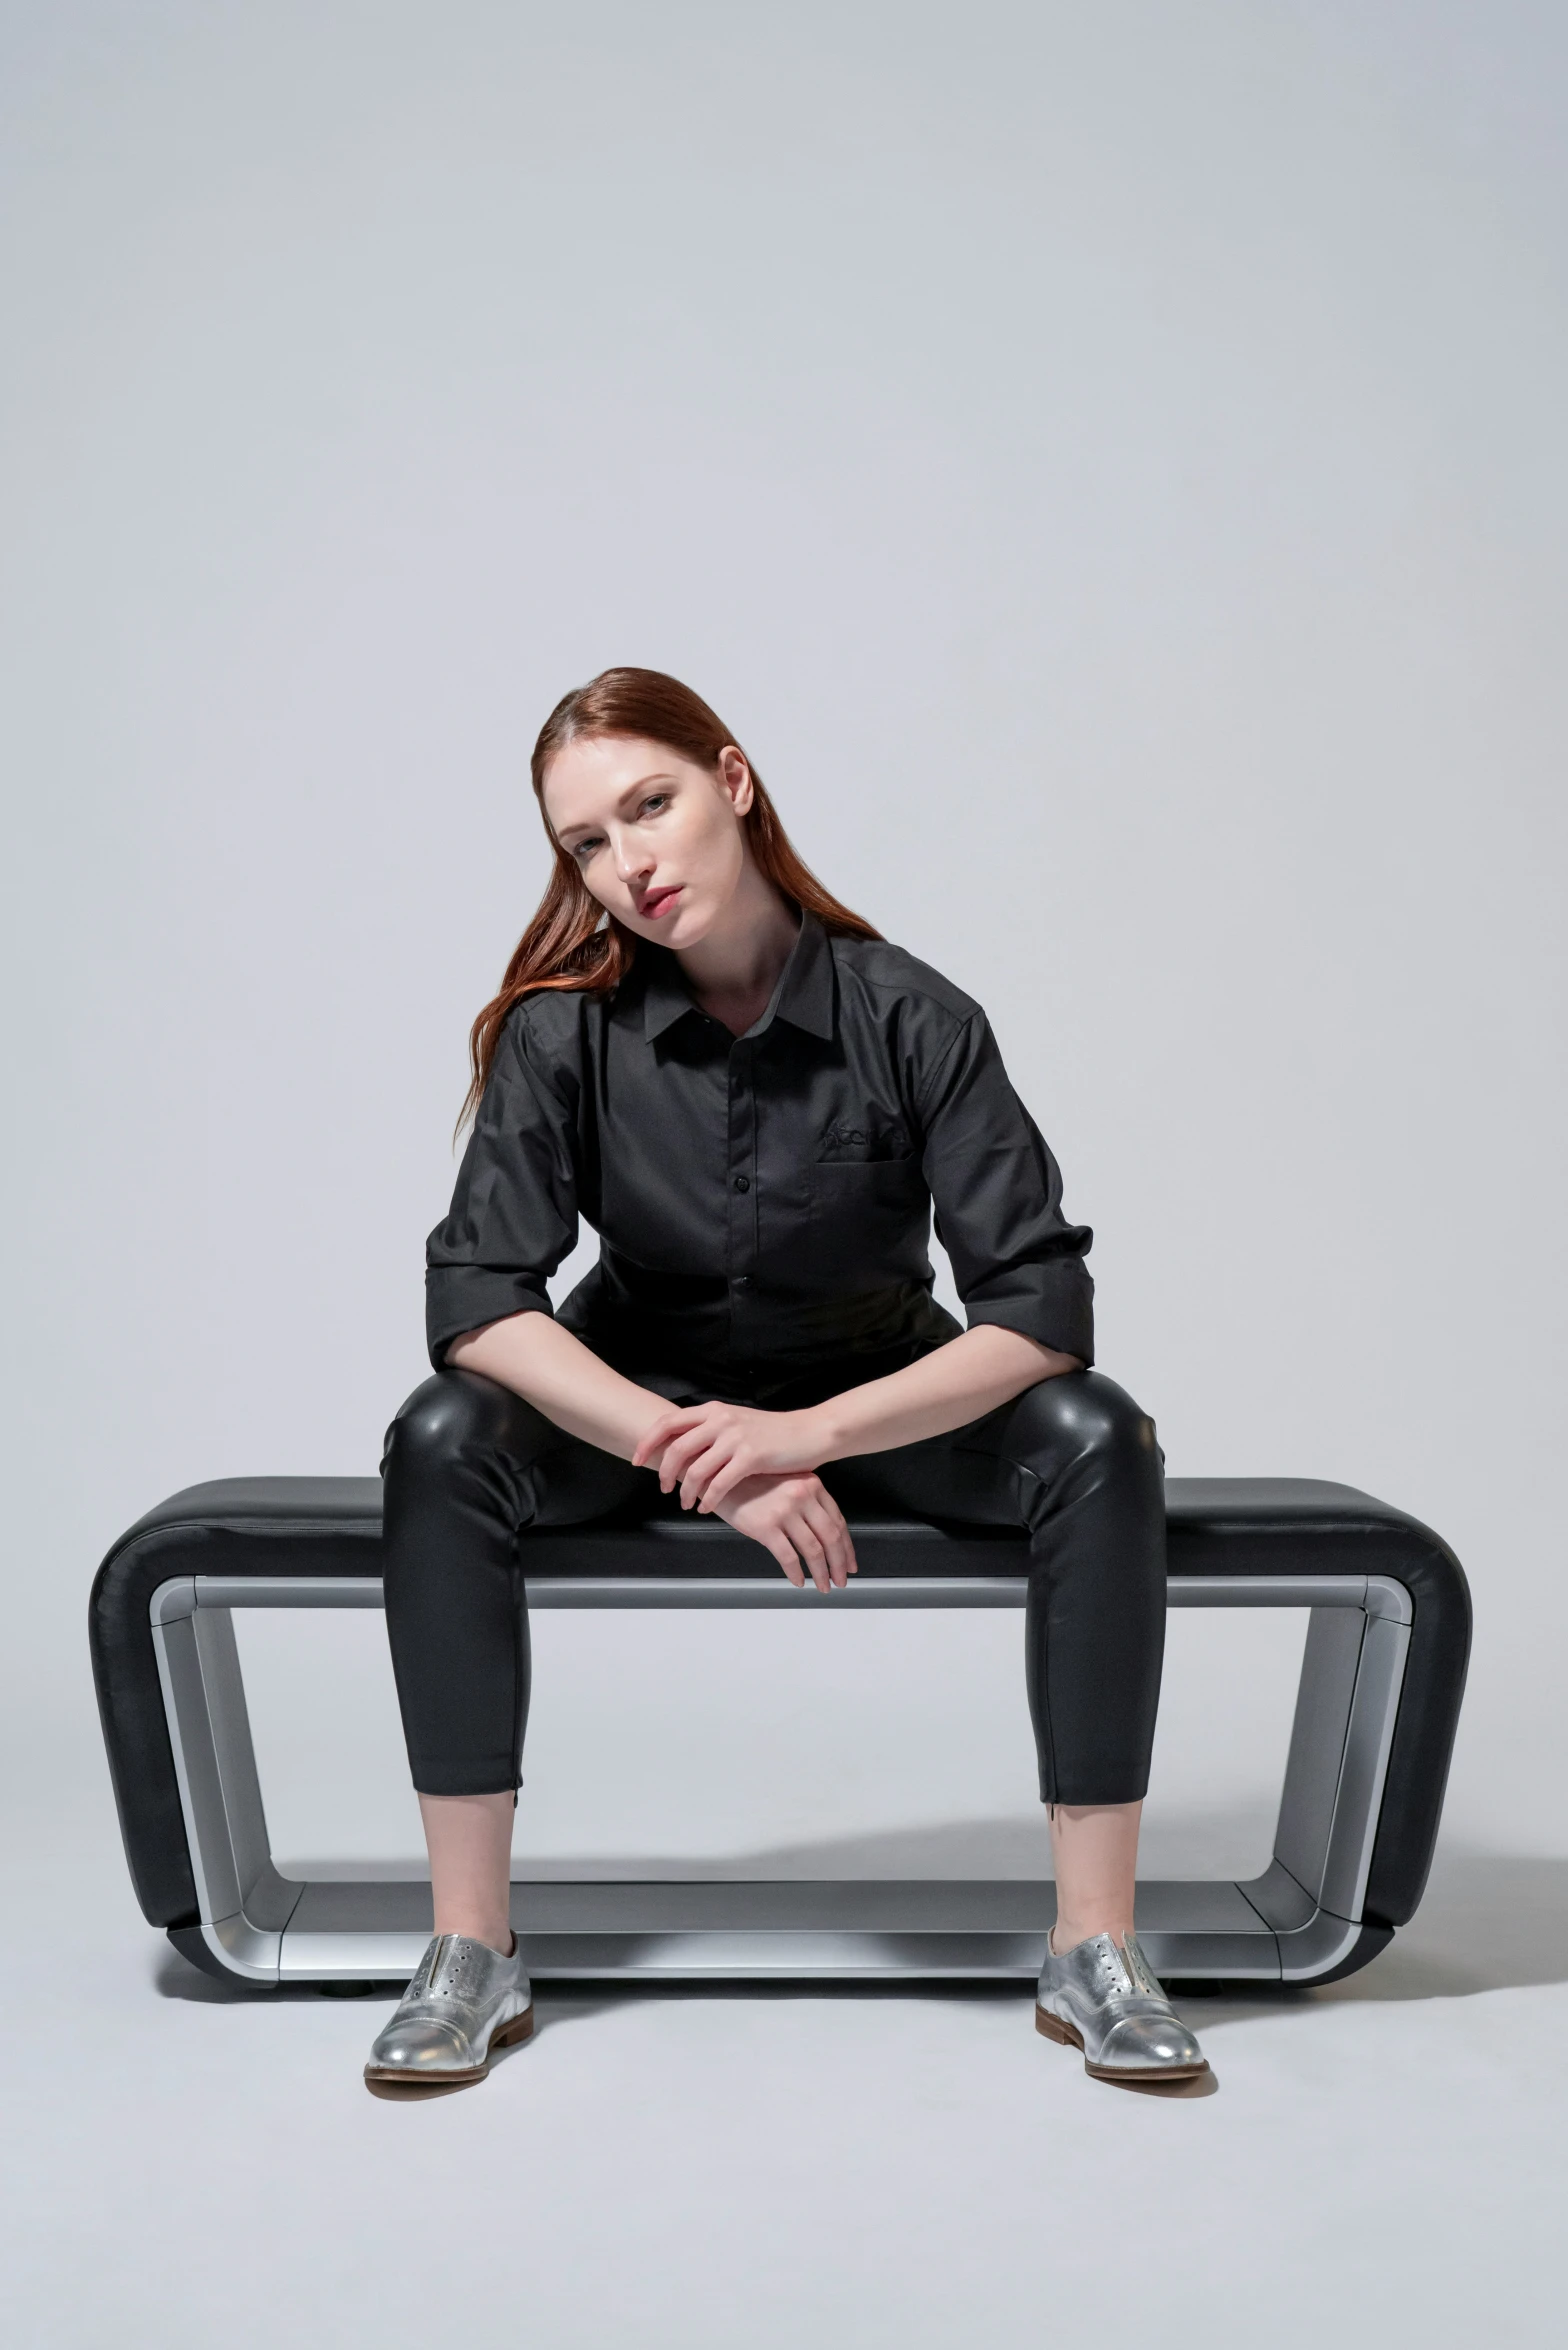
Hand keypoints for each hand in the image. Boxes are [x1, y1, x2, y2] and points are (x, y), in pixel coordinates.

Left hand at [632, 1400, 826, 1515]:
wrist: (809, 1433)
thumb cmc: (773, 1432)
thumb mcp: (736, 1422)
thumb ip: (710, 1430)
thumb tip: (682, 1447)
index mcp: (713, 1410)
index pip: (667, 1422)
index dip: (647, 1442)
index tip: (636, 1459)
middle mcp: (720, 1420)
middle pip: (676, 1448)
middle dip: (665, 1473)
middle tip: (664, 1488)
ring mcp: (735, 1438)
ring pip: (696, 1470)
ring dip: (686, 1491)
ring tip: (686, 1503)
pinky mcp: (751, 1456)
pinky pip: (719, 1484)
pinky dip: (708, 1500)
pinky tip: (707, 1507)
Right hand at [703, 1469, 858, 1591]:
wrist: (718, 1476)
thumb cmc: (750, 1482)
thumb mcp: (785, 1482)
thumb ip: (806, 1501)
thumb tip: (825, 1536)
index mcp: (812, 1484)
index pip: (838, 1521)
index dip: (846, 1547)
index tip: (848, 1563)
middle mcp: (802, 1495)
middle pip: (831, 1537)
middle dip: (838, 1564)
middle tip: (840, 1580)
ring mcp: (784, 1510)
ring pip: (813, 1550)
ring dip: (821, 1573)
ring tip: (823, 1586)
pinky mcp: (766, 1526)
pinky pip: (788, 1557)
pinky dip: (796, 1573)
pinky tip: (798, 1581)